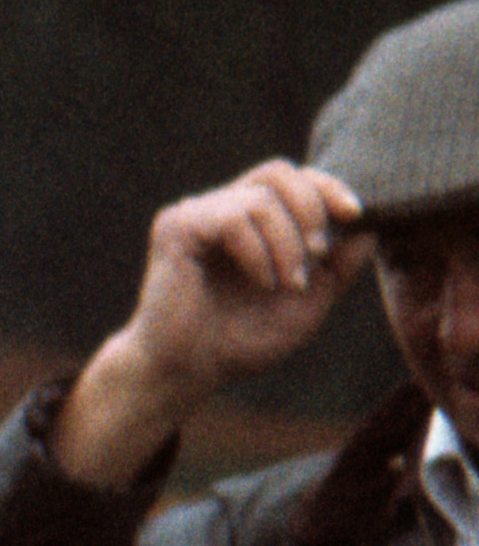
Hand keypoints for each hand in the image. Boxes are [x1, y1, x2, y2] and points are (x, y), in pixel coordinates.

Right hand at [56, 159, 365, 486]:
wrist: (189, 373)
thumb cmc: (240, 342)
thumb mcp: (309, 301)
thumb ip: (340, 266)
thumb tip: (370, 228)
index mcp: (248, 221)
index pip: (293, 179)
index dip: (328, 188)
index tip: (353, 216)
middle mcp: (218, 209)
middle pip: (279, 172)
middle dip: (311, 209)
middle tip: (318, 255)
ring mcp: (195, 216)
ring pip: (260, 198)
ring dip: (287, 244)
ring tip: (287, 285)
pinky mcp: (175, 229)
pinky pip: (232, 219)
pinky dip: (258, 252)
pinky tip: (261, 282)